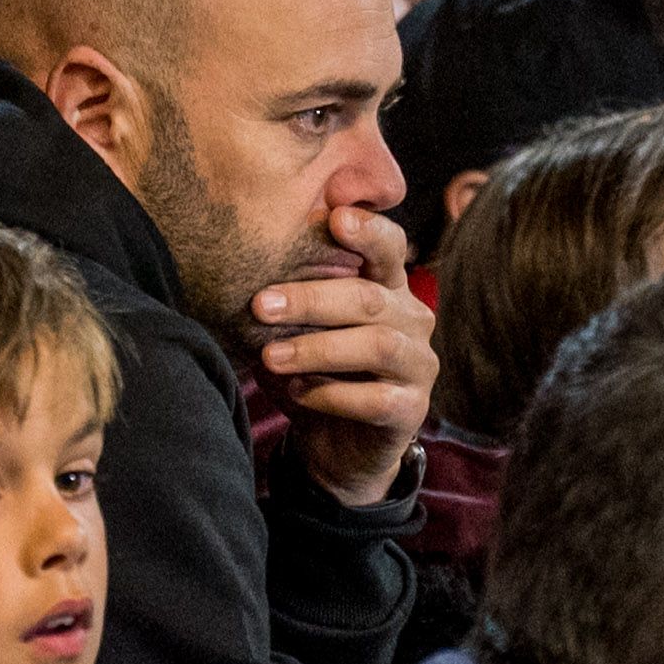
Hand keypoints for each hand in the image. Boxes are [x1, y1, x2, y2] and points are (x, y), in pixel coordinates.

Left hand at [254, 203, 436, 505]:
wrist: (334, 445)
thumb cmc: (314, 370)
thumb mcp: (300, 327)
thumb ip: (290, 295)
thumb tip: (243, 266)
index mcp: (388, 286)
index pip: (389, 246)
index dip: (368, 230)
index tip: (335, 218)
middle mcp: (412, 318)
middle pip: (369, 298)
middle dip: (312, 299)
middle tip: (260, 305)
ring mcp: (419, 363)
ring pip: (376, 345)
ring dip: (317, 349)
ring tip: (270, 357)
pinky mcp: (412, 408)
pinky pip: (375, 398)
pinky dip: (330, 394)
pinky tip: (296, 392)